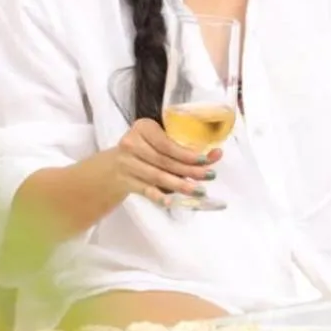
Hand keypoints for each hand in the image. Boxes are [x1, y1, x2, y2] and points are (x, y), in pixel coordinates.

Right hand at [105, 118, 219, 205]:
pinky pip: (146, 190)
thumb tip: (216, 154)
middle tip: (210, 176)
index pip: (167, 144)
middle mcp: (131, 144)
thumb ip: (184, 146)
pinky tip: (172, 202)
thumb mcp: (160, 141)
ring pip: (158, 176)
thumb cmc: (146, 150)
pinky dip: (159, 196)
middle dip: (190, 170)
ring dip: (180, 185)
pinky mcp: (126, 181)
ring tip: (199, 190)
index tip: (205, 160)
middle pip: (165, 161)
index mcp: (143, 128)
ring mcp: (127, 164)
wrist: (113, 166)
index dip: (187, 154)